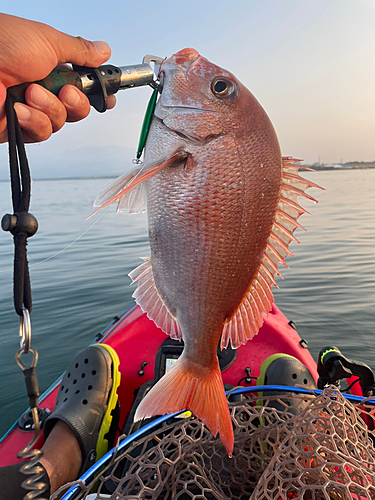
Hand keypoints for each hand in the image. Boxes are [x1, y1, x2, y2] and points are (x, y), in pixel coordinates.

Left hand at [0, 13, 115, 142]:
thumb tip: (103, 50)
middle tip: (64, 91)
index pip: (81, 85)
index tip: (106, 98)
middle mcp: (42, 88)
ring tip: (30, 93)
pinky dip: (35, 121)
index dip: (95, 94)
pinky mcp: (18, 128)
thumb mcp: (48, 41)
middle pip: (77, 109)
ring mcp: (30, 109)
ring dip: (50, 109)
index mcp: (50, 66)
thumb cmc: (1, 44)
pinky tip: (19, 109)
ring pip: (60, 122)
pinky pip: (42, 132)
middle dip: (75, 102)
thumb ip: (80, 50)